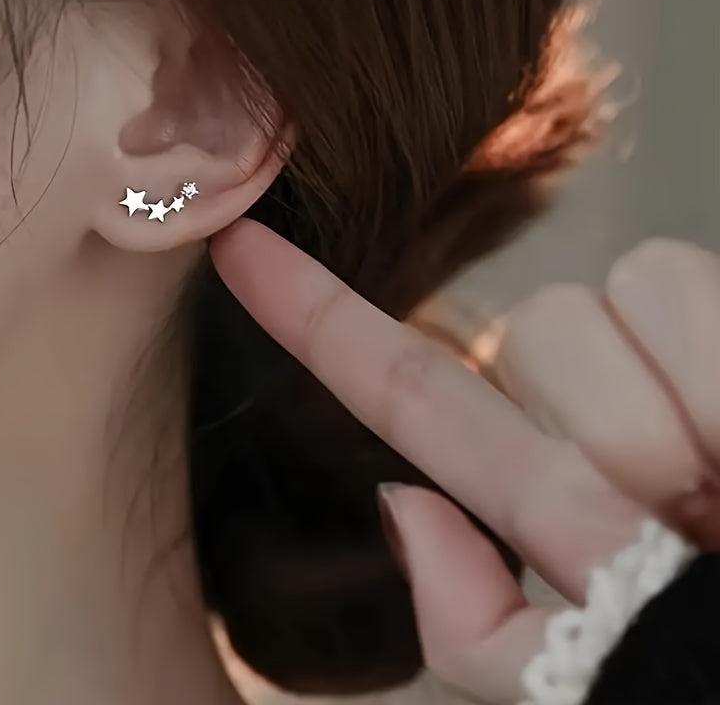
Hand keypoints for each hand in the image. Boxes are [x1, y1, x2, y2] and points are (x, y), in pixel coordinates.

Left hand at [209, 221, 717, 703]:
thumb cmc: (709, 677)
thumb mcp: (604, 691)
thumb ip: (490, 636)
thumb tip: (404, 508)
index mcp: (554, 498)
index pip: (410, 388)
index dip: (314, 316)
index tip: (234, 247)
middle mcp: (603, 415)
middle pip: (533, 329)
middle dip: (607, 427)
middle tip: (692, 514)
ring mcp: (676, 361)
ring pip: (601, 292)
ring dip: (671, 407)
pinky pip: (678, 282)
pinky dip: (711, 360)